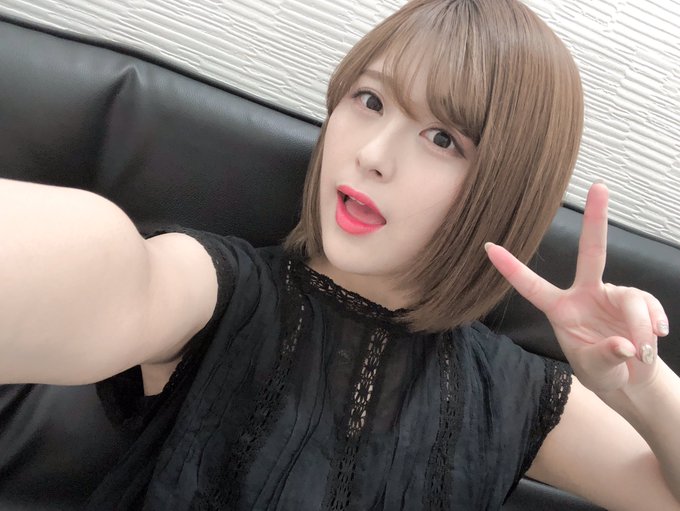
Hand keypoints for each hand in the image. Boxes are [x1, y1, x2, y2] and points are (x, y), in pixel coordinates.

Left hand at [485, 182, 669, 393]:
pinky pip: (649, 307)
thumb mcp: (595, 369)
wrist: (629, 378)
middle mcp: (585, 294)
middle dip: (596, 219)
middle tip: (600, 186)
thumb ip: (605, 357)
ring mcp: (612, 294)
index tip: (488, 247)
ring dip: (640, 328)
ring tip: (639, 352)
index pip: (531, 286)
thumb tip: (624, 345)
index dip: (511, 268)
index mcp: (560, 309)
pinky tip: (656, 338)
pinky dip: (654, 326)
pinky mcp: (638, 301)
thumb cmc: (600, 370)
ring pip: (631, 299)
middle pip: (591, 252)